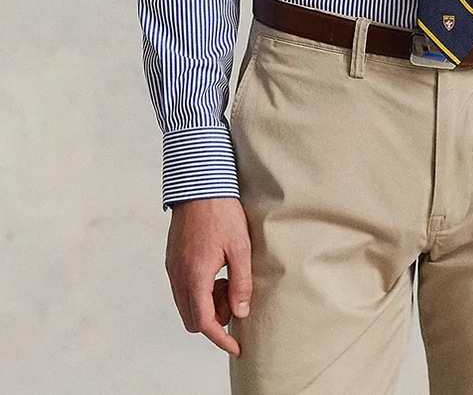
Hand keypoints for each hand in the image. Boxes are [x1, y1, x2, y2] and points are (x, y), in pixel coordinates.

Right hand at [165, 197, 251, 356]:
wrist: (200, 184)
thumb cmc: (222, 212)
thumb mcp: (240, 247)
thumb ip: (241, 282)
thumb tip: (240, 312)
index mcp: (195, 275)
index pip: (204, 322)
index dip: (221, 339)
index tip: (236, 347)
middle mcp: (178, 275)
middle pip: (192, 319)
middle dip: (214, 319)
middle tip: (233, 298)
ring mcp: (172, 267)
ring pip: (186, 305)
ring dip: (206, 304)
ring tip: (226, 281)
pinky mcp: (171, 259)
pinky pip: (182, 289)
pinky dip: (198, 291)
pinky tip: (215, 272)